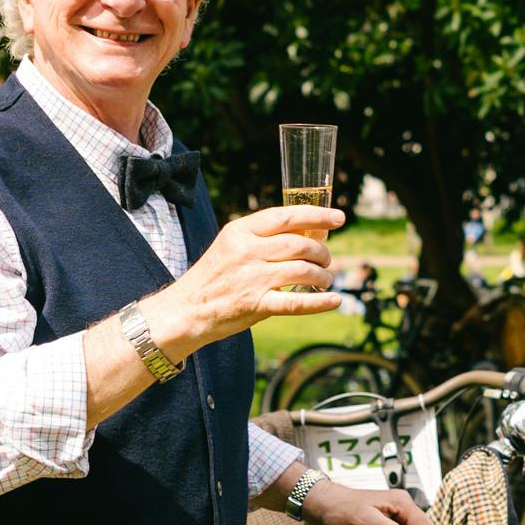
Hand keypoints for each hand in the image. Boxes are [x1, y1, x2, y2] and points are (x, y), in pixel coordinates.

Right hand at [146, 206, 342, 355]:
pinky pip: (297, 302)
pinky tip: (334, 300)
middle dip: (321, 252)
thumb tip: (311, 230)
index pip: (286, 216)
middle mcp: (247, 251)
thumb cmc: (215, 276)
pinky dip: (320, 302)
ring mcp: (252, 278)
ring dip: (322, 276)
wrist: (186, 309)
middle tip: (326, 260)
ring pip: (303, 270)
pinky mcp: (256, 304)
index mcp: (241, 230)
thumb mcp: (233, 245)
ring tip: (325, 279)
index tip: (338, 218)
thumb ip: (266, 237)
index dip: (317, 215)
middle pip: (300, 244)